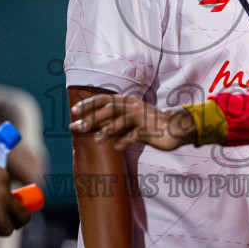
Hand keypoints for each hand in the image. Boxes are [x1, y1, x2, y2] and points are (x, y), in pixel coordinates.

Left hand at [70, 94, 197, 152]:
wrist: (174, 128)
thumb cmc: (148, 124)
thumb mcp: (130, 118)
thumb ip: (113, 119)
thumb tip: (90, 123)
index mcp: (126, 102)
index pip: (103, 99)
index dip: (88, 104)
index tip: (74, 111)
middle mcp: (132, 106)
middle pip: (109, 108)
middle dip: (91, 117)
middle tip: (76, 127)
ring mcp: (141, 117)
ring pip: (122, 120)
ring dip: (108, 129)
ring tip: (96, 139)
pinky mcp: (149, 130)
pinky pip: (135, 135)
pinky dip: (126, 141)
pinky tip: (117, 148)